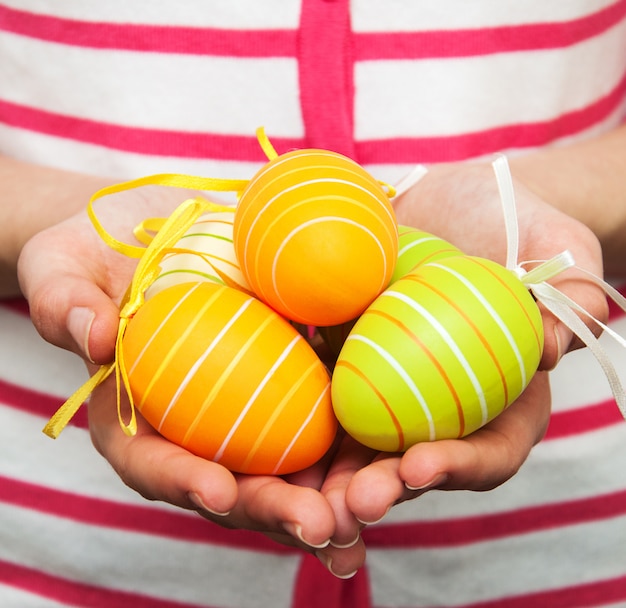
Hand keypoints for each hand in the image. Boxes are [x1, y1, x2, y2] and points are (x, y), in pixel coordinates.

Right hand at [17, 192, 364, 576]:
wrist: (150, 228)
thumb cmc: (91, 255)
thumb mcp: (61, 270)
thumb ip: (66, 303)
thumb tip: (96, 336)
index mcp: (133, 419)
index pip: (152, 463)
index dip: (184, 482)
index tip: (221, 491)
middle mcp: (194, 428)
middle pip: (233, 482)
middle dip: (276, 509)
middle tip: (323, 526)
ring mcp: (245, 411)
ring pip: (287, 463)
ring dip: (331, 493)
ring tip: (372, 507)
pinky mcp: (288, 381)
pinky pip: (321, 413)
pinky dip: (354, 439)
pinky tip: (397, 454)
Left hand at [327, 159, 603, 536]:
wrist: (452, 201)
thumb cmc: (516, 224)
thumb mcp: (560, 249)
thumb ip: (570, 296)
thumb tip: (552, 348)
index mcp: (503, 399)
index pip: (491, 450)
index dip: (460, 466)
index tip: (421, 464)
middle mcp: (443, 407)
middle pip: (415, 463)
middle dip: (384, 487)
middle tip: (354, 501)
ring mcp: (391, 388)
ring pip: (360, 442)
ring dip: (331, 474)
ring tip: (305, 494)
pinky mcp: (349, 361)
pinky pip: (322, 388)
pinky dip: (297, 410)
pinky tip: (265, 423)